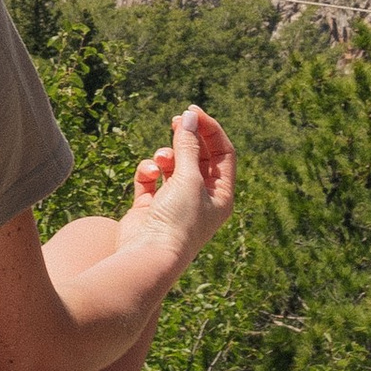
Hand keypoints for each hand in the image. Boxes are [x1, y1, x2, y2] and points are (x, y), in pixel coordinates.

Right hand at [125, 108, 236, 274]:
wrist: (148, 257)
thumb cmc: (178, 221)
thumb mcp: (189, 179)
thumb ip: (188, 146)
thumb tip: (188, 118)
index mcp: (220, 194)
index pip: (222, 154)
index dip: (210, 130)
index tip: (192, 113)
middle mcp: (200, 198)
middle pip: (199, 156)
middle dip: (188, 138)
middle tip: (175, 120)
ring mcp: (175, 202)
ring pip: (173, 165)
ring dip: (166, 156)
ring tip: (161, 159)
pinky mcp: (151, 205)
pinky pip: (151, 177)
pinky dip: (148, 170)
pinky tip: (148, 174)